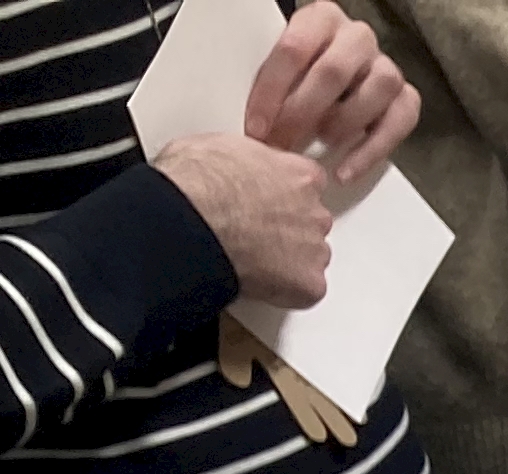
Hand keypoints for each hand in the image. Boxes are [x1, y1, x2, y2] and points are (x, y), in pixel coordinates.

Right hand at [153, 135, 333, 309]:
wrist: (191, 220)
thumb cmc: (199, 183)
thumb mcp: (220, 147)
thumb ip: (247, 161)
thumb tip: (235, 168)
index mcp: (300, 176)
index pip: (307, 184)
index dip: (283, 194)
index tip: (266, 200)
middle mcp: (315, 213)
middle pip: (310, 224)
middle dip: (286, 229)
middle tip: (253, 233)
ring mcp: (315, 250)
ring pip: (309, 258)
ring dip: (286, 260)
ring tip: (250, 258)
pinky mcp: (308, 284)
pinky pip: (304, 291)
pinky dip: (284, 290)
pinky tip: (256, 280)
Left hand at [247, 0, 417, 187]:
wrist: (331, 78)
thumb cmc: (300, 75)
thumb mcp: (281, 67)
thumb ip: (272, 80)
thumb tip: (257, 122)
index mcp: (321, 18)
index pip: (294, 49)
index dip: (272, 91)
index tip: (256, 127)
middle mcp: (358, 37)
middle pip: (334, 71)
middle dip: (302, 113)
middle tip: (282, 144)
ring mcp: (387, 66)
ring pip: (377, 90)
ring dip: (343, 123)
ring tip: (320, 144)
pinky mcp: (407, 97)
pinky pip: (399, 123)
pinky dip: (371, 152)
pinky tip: (345, 171)